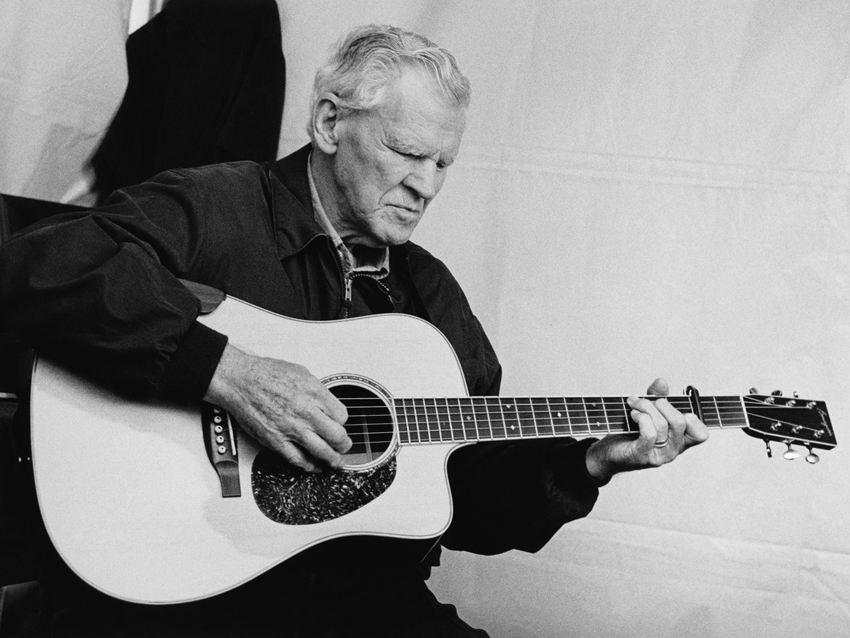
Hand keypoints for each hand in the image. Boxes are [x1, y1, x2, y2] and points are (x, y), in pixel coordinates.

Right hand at [204, 344, 350, 471]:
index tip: (339, 424)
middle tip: (345, 446)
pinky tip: (314, 467)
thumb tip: (326, 402)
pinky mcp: (276, 441)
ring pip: (322, 452)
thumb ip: (317, 390)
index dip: (342, 421)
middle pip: (337, 436)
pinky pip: (298, 460)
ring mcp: (292, 429)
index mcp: (314, 393)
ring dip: (333, 459)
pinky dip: (309, 466)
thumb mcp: (301, 372)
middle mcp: (306, 412)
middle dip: (344, 444)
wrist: (240, 381)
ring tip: (336, 462)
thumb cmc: (265, 374)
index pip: (342, 415)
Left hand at [585, 378, 708, 482]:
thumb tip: (662, 382)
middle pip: (679, 422)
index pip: (701, 434)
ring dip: (645, 407)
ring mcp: (659, 455)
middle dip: (660, 404)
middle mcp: (673, 450)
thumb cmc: (630, 432)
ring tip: (634, 405)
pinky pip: (649, 433)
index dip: (694, 419)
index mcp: (680, 440)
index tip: (674, 407)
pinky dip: (640, 418)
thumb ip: (657, 396)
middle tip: (645, 401)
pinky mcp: (642, 455)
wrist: (609, 451)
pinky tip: (633, 415)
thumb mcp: (647, 410)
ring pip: (661, 424)